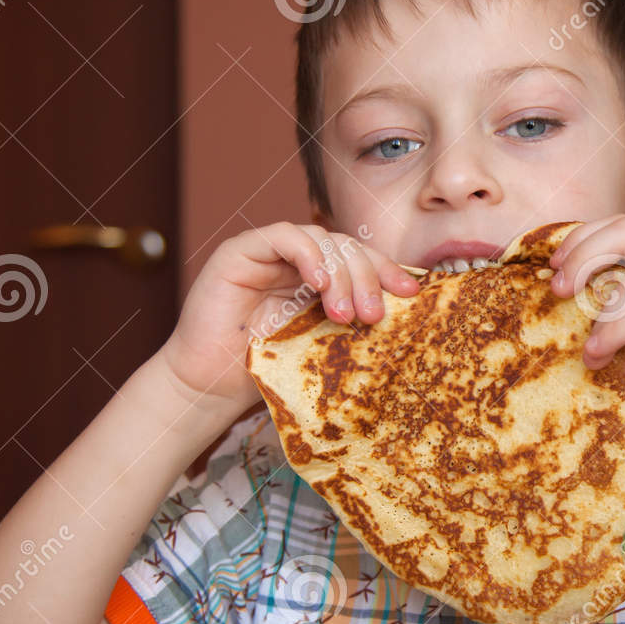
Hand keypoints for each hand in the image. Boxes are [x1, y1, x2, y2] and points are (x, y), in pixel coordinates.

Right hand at [158, 222, 418, 414]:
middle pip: (347, 247)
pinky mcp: (240, 251)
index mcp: (320, 280)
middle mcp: (298, 262)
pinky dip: (309, 255)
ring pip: (322, 239)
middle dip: (367, 277)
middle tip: (373, 315)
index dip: (389, 271)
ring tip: (344, 313)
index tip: (412, 294)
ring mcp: (270, 253)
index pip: (362, 261)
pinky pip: (284, 236)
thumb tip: (406, 312)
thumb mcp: (324, 345)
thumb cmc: (267, 372)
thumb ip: (353, 321)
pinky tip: (319, 283)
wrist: (212, 387)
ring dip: (341, 274)